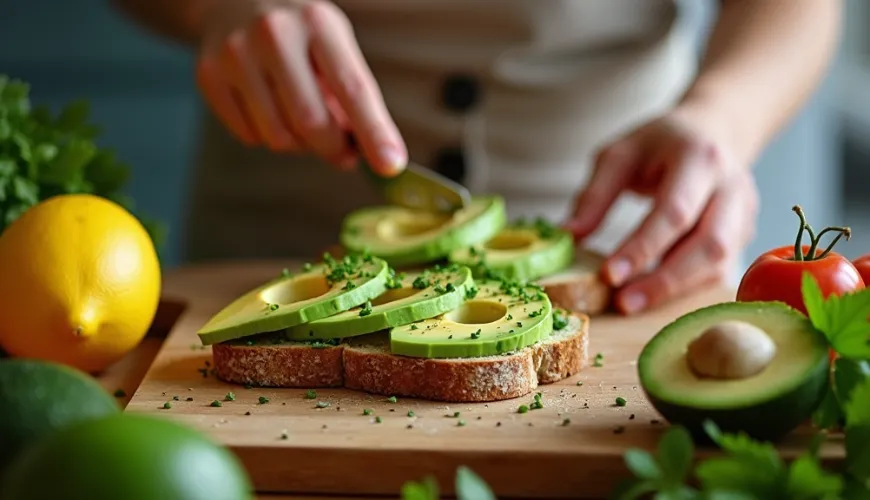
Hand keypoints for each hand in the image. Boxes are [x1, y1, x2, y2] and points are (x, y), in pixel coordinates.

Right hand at [195, 0, 406, 175]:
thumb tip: (366, 154)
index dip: (374, 132)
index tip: (390, 165)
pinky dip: (268, 136)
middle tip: (345, 151)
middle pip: (311, 122)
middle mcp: (274, 34)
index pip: (352, 88)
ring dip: (300, 145)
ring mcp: (236, 54)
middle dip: (334, 148)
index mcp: (318, 23)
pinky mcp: (209, 74)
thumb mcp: (334, 46)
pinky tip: (271, 109)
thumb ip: (351, 97)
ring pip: (278, 137)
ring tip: (303, 118)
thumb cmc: (300, 30)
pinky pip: (249, 136)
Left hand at [566, 107, 759, 314]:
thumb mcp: (619, 155)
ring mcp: (744, 211)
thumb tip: (569, 236)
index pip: (674, 212)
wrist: (713, 130)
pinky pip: (719, 268)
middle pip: (708, 244)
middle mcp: (731, 186)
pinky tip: (654, 292)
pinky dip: (686, 286)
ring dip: (675, 289)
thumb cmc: (660, 144)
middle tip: (622, 302)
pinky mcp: (745, 232)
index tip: (609, 275)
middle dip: (664, 280)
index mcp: (699, 158)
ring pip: (719, 263)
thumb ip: (594, 195)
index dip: (642, 248)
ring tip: (632, 302)